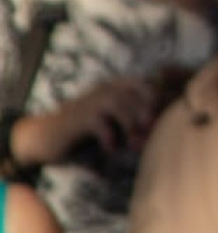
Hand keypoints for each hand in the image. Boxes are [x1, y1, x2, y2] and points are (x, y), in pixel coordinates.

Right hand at [11, 76, 153, 164]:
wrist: (44, 136)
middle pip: (134, 93)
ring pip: (119, 104)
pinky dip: (110, 137)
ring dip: (131, 126)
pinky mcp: (78, 118)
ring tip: (135, 145)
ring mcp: (90, 102)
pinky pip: (100, 123)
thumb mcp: (108, 119)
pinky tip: (110, 150)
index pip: (143, 83)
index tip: (159, 120)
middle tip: (151, 134)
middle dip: (146, 114)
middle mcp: (103, 90)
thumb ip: (130, 117)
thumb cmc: (82, 130)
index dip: (155, 98)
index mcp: (113, 87)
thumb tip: (156, 126)